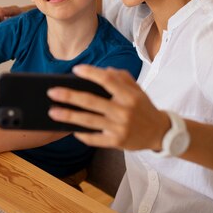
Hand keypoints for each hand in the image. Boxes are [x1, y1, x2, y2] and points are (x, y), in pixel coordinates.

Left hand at [47, 65, 170, 150]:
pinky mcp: (117, 142)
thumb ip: (121, 77)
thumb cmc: (144, 107)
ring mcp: (120, 128)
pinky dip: (82, 134)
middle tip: (52, 92)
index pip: (107, 80)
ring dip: (68, 116)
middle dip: (69, 96)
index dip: (91, 73)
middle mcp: (124, 111)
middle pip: (92, 102)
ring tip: (53, 112)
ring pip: (89, 121)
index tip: (75, 70)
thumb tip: (103, 70)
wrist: (161, 132)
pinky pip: (95, 139)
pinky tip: (71, 129)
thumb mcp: (137, 90)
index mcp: (129, 95)